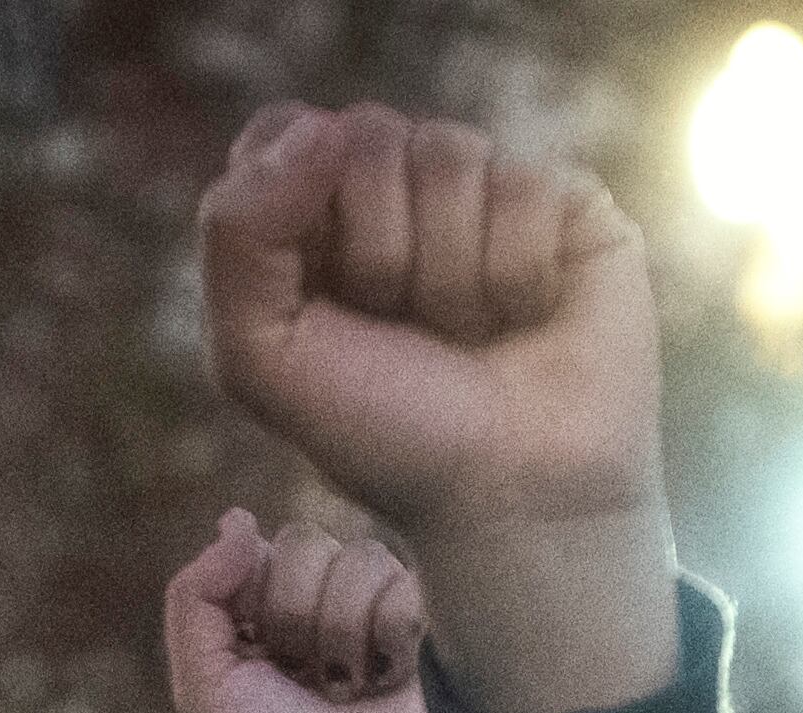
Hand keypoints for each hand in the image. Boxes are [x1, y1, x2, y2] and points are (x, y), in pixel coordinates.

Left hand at [163, 511, 442, 712]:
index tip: (261, 661)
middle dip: (301, 620)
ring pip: (363, 559)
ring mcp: (373, 613)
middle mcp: (316, 604)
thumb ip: (196, 596)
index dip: (258, 602)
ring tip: (348, 692)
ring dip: (347, 635)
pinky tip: (388, 685)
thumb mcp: (203, 686)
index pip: (260, 548)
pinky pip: (410, 587)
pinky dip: (393, 641)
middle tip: (307, 682)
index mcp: (257, 613)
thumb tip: (238, 518)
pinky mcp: (426, 629)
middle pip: (308, 543)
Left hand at [199, 103, 674, 712]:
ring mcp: (485, 187)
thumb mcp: (262, 358)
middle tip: (402, 327)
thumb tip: (320, 126)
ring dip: (448, 274)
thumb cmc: (385, 434)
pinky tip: (526, 316)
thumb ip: (236, 236)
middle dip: (376, 253)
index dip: (295, 204)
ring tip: (469, 332)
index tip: (318, 294)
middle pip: (365, 133)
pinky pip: (525, 182)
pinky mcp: (565, 199)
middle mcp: (401, 187)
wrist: (510, 497)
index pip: (283, 132)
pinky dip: (515, 271)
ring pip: (449, 151)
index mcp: (317, 214)